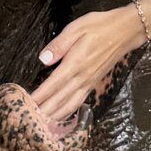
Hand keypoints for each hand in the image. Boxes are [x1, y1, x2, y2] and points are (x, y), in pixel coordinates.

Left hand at [31, 5, 145, 127]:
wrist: (125, 32)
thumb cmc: (99, 26)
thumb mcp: (76, 28)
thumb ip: (58, 45)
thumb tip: (43, 59)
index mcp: (75, 64)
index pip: (52, 85)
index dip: (38, 96)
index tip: (25, 105)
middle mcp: (82, 77)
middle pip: (59, 100)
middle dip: (43, 111)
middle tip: (28, 120)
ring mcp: (89, 82)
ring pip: (69, 105)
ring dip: (55, 116)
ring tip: (42, 124)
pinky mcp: (93, 83)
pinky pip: (79, 102)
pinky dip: (68, 112)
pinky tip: (61, 116)